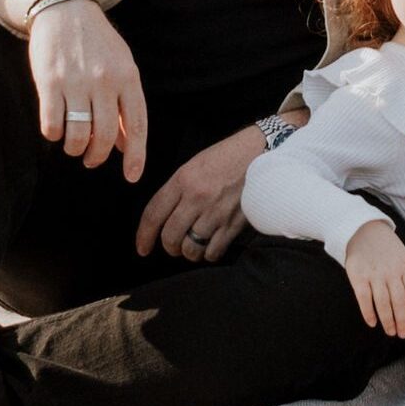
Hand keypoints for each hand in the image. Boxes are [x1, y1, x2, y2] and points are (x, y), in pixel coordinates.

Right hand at [29, 0, 149, 179]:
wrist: (64, 9)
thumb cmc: (97, 44)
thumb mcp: (121, 68)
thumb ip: (125, 105)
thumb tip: (125, 146)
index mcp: (128, 77)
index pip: (137, 125)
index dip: (136, 156)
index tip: (132, 177)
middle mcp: (104, 81)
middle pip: (104, 137)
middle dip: (98, 157)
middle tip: (91, 160)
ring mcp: (76, 81)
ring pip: (77, 135)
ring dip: (75, 149)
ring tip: (73, 146)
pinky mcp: (49, 82)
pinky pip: (52, 124)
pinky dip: (53, 135)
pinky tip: (55, 130)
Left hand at [134, 124, 261, 261]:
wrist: (263, 152)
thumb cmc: (228, 156)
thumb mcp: (195, 164)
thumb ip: (178, 189)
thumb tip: (165, 216)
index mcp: (183, 180)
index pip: (154, 214)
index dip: (144, 236)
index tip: (142, 248)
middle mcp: (197, 197)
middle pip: (170, 236)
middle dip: (168, 246)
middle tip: (172, 246)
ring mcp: (217, 212)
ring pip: (190, 249)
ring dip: (188, 252)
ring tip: (192, 246)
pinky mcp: (234, 223)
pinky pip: (213, 252)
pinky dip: (208, 254)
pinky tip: (210, 246)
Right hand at [343, 220, 404, 337]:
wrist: (362, 229)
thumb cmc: (386, 246)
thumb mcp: (403, 256)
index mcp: (404, 266)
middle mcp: (391, 271)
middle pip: (399, 300)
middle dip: (402, 320)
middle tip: (403, 335)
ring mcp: (374, 274)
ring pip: (383, 302)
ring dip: (388, 320)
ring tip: (391, 332)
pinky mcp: (358, 276)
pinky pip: (364, 298)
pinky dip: (368, 312)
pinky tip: (372, 323)